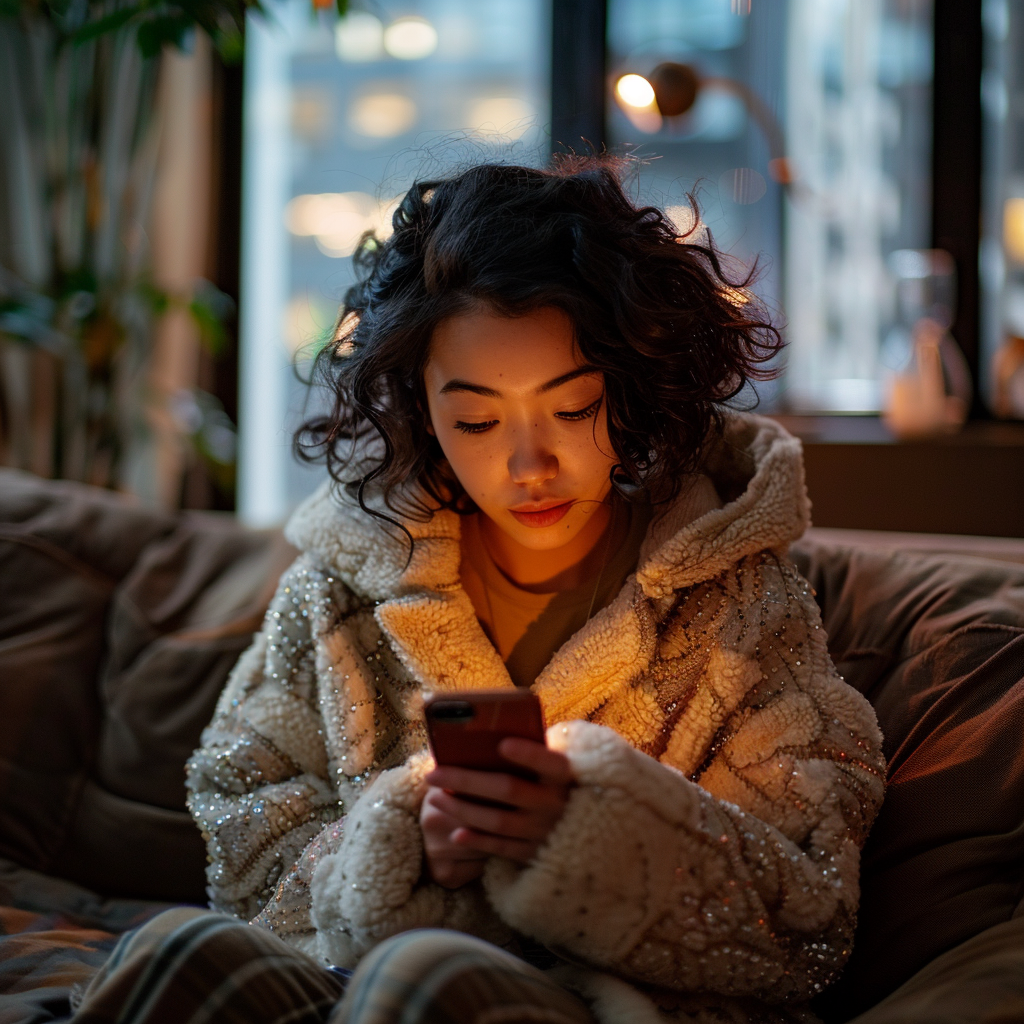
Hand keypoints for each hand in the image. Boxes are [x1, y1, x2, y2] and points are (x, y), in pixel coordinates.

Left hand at [420, 738, 573, 888]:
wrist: (581, 830)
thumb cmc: (553, 784)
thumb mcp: (553, 766)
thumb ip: (533, 750)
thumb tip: (491, 732)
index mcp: (564, 776)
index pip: (550, 762)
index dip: (528, 754)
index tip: (502, 743)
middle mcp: (555, 804)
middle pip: (508, 789)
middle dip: (467, 781)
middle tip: (433, 774)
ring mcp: (544, 831)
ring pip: (498, 821)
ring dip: (463, 811)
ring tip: (435, 799)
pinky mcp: (534, 854)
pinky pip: (502, 849)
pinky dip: (479, 842)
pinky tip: (456, 834)